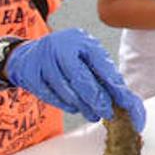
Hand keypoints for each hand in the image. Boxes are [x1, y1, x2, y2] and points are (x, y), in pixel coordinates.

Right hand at [4, 29, 147, 129]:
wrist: (29, 54)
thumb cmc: (66, 56)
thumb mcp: (86, 55)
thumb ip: (103, 71)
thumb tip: (124, 95)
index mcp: (81, 40)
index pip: (101, 64)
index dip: (114, 85)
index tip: (126, 103)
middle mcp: (61, 47)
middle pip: (81, 79)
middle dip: (97, 100)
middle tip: (107, 113)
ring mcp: (43, 60)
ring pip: (66, 91)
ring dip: (82, 106)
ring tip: (93, 114)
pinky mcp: (30, 75)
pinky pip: (51, 96)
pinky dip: (65, 105)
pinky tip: (75, 107)